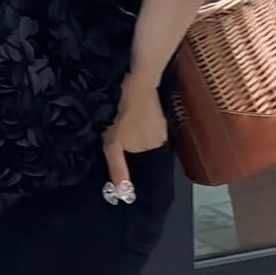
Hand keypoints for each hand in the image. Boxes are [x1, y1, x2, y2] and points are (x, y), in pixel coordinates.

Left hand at [102, 73, 168, 199]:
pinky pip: (149, 121)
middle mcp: (162, 139)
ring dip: (138, 131)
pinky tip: (131, 113)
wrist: (134, 82)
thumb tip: (123, 192)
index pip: (143, 161)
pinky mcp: (159, 109)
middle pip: (146, 147)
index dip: (132, 157)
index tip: (122, 149)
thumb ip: (118, 167)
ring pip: (147, 133)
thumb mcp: (112, 143)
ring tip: (125, 122)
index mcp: (154, 148)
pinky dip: (141, 119)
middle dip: (134, 144)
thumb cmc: (120, 115)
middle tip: (120, 134)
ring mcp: (162, 122)